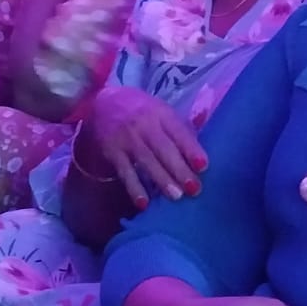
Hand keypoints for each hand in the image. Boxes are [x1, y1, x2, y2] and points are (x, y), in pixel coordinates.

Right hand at [84, 86, 206, 206]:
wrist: (103, 101)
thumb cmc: (142, 111)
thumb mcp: (161, 111)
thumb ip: (180, 130)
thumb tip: (202, 154)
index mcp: (161, 114)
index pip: (179, 132)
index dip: (191, 149)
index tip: (204, 166)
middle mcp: (145, 124)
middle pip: (164, 149)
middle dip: (180, 170)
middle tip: (194, 189)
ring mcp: (127, 138)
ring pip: (146, 161)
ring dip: (162, 180)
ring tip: (176, 197)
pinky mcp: (112, 151)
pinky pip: (125, 172)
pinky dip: (134, 188)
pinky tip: (144, 203)